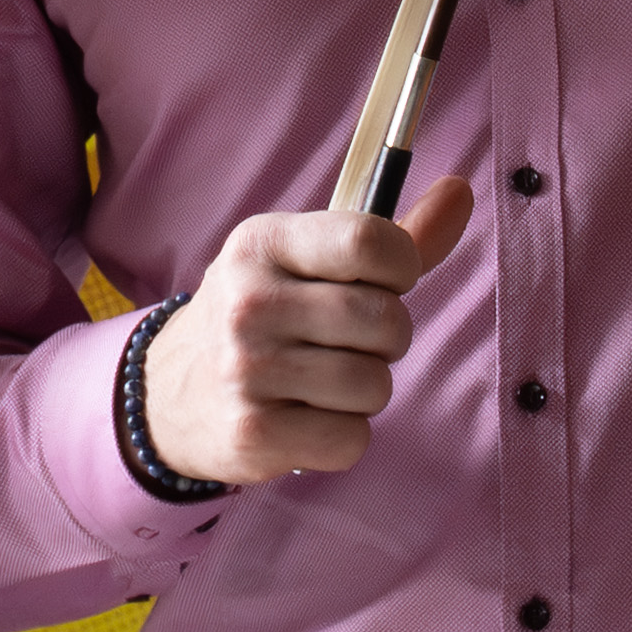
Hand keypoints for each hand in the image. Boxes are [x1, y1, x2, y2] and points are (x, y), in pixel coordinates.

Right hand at [154, 201, 436, 485]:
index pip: (370, 241)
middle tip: (346, 343)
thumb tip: (461, 192)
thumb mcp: (306, 264)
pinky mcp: (252, 431)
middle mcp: (248, 301)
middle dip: (386, 339)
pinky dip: (342, 437)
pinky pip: (351, 439)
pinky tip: (306, 419)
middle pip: (386, 320)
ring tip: (321, 383)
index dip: (401, 268)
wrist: (170, 395)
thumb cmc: (262, 318)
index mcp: (262, 244)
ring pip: (375, 385)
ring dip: (364, 392)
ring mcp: (246, 369)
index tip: (384, 282)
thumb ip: (391, 238)